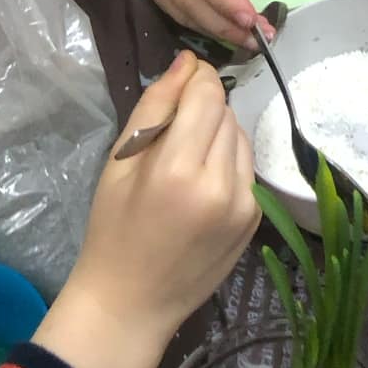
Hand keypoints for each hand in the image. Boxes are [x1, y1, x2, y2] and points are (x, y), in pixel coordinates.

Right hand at [32, 51, 258, 367]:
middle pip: (226, 113)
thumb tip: (187, 63)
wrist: (129, 305)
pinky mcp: (254, 220)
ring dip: (218, 134)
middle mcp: (220, 185)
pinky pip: (246, 168)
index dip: (197, 79)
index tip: (183, 79)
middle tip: (174, 130)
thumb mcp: (120, 163)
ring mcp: (243, 205)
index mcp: (179, 170)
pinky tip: (200, 184)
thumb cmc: (113, 231)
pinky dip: (228, 162)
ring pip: (241, 137)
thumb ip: (155, 107)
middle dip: (204, 108)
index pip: (207, 96)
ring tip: (186, 159)